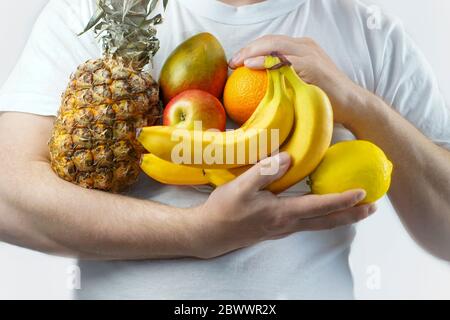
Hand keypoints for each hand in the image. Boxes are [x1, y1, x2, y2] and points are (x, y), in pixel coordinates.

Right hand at [191, 152, 376, 258]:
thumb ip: (265, 171)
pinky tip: (323, 211)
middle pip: (326, 221)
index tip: (363, 194)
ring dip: (340, 217)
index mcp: (282, 213)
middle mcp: (288, 224)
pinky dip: (323, 218)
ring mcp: (283, 229)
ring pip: (319, 225)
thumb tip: (288, 158)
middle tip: (373, 209)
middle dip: (351, 215)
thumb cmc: (224, 210)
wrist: (210, 233)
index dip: (342, 200)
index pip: (320, 206)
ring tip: (356, 210)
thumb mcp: (240, 187)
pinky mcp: (277, 229)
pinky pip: (308, 224)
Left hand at [229, 35, 366, 126]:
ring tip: (238, 62)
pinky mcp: (312, 65)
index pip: (272, 43)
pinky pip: (284, 60)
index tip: (237, 62)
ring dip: (252, 51)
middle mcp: (305, 47)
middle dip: (248, 48)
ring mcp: (309, 54)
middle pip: (270, 40)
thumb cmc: (325, 99)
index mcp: (302, 49)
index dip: (252, 49)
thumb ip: (285, 79)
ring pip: (275, 45)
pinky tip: (251, 66)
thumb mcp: (301, 85)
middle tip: (232, 62)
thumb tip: (261, 88)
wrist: (352, 105)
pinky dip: (265, 61)